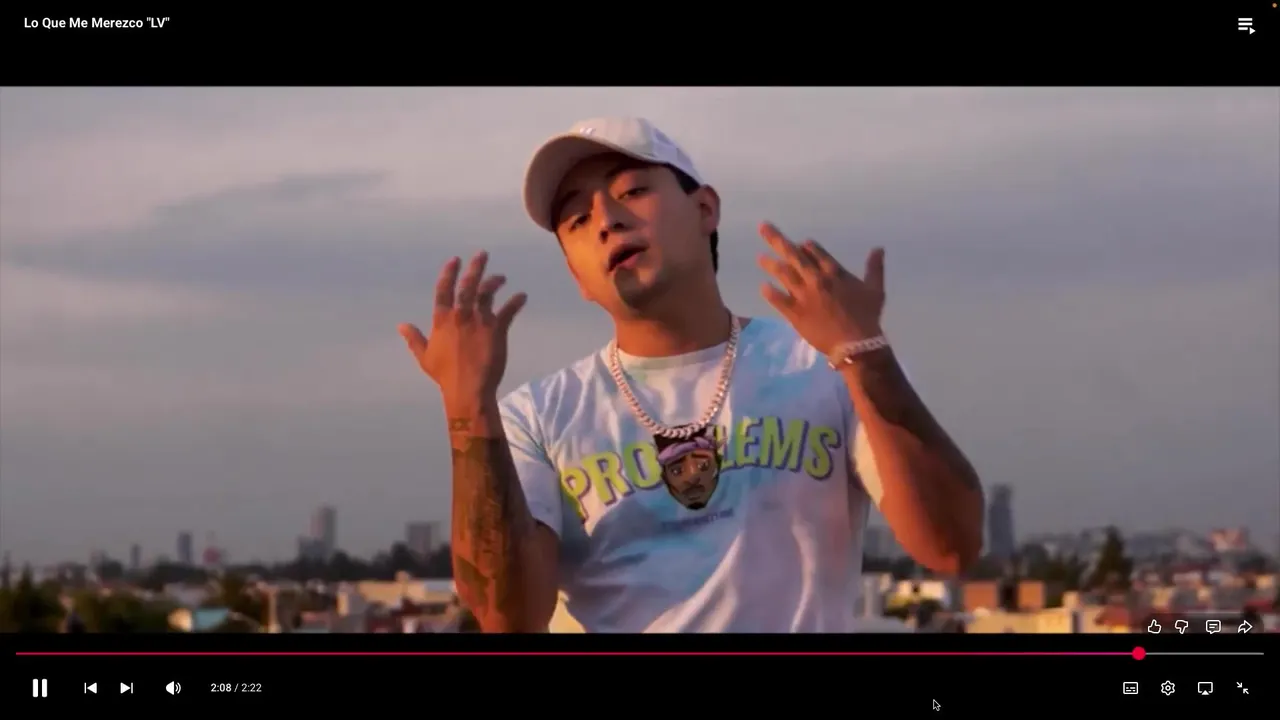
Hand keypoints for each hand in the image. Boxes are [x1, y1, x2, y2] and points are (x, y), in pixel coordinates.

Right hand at [399, 252, 527, 406]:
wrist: (467, 389)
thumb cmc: (445, 375)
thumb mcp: (425, 356)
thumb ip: (414, 338)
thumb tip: (401, 325)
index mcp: (442, 320)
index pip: (443, 290)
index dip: (449, 273)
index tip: (455, 260)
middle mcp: (461, 316)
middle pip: (468, 285)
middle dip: (475, 267)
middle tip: (483, 254)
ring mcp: (480, 321)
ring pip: (488, 294)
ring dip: (495, 282)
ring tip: (501, 277)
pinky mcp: (497, 330)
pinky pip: (508, 311)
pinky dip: (516, 302)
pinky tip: (522, 296)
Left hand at [756, 222, 885, 354]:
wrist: (856, 344)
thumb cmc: (867, 316)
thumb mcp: (875, 289)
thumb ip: (874, 267)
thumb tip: (879, 248)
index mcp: (834, 272)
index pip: (816, 252)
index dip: (807, 247)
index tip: (801, 243)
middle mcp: (816, 280)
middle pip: (794, 256)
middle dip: (777, 240)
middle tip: (763, 227)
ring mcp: (803, 296)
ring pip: (783, 274)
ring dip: (771, 264)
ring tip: (759, 257)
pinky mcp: (795, 314)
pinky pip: (779, 300)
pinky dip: (770, 293)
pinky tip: (763, 286)